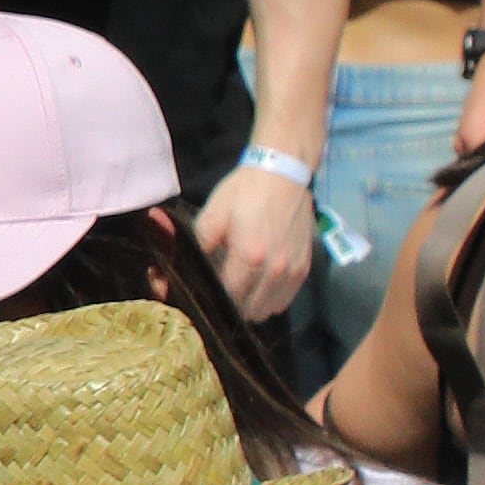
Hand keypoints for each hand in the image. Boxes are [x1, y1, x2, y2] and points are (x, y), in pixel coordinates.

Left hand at [195, 156, 316, 323]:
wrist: (284, 174)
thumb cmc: (244, 193)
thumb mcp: (210, 216)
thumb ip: (195, 248)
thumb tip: (178, 272)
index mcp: (249, 257)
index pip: (226, 297)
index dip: (209, 299)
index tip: (198, 295)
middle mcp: (275, 269)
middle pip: (246, 309)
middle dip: (227, 307)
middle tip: (215, 294)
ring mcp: (293, 270)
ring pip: (266, 310)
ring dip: (248, 307)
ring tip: (235, 292)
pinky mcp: (305, 267)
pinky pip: (284, 300)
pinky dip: (268, 301)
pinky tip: (255, 288)